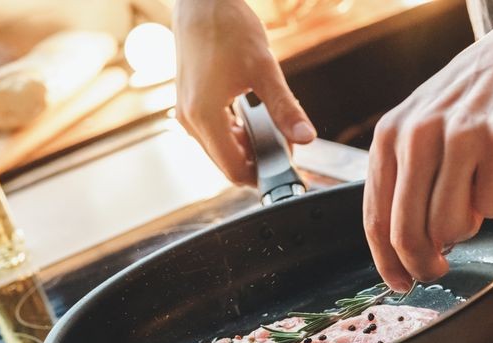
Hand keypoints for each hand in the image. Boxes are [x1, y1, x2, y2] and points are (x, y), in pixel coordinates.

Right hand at [173, 0, 315, 184]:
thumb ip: (286, 109)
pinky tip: (256, 119)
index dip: (263, 174)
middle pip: (227, 163)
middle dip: (258, 161)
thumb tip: (306, 138)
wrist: (201, 1)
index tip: (287, 167)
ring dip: (248, 148)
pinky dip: (236, 135)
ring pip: (221, 150)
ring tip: (273, 128)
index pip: (234, 169)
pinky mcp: (190, 105)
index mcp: (204, 116)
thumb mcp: (264, 69)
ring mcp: (187, 113)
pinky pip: (214, 134)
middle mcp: (190, 120)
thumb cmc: (227, 27)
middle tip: (286, 144)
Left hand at [363, 0, 492, 290]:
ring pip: (449, 227)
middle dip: (425, 264)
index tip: (401, 283)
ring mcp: (457, 137)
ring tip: (479, 199)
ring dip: (468, 229)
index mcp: (391, 134)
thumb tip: (415, 240)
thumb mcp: (427, 123)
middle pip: (408, 232)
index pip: (376, 217)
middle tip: (440, 270)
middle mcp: (417, 135)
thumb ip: (412, 174)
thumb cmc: (484, 92)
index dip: (387, 261)